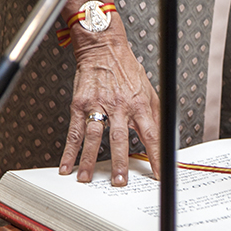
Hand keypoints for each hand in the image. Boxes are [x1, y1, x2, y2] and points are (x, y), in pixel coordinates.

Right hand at [33, 0, 160, 184]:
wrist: (104, 48)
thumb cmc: (128, 70)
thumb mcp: (149, 91)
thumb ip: (155, 116)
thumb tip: (164, 140)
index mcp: (140, 104)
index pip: (151, 135)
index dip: (155, 156)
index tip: (158, 174)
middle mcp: (120, 105)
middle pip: (120, 139)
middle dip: (120, 163)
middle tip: (120, 183)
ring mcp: (98, 105)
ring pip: (94, 137)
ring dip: (90, 161)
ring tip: (87, 179)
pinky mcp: (80, 104)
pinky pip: (75, 131)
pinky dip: (69, 150)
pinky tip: (66, 164)